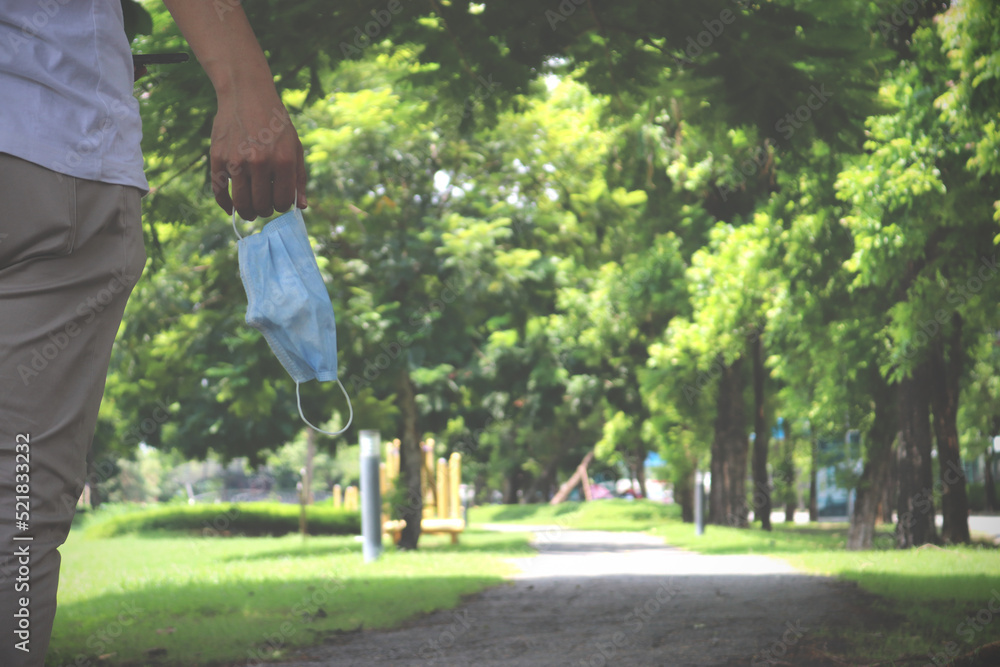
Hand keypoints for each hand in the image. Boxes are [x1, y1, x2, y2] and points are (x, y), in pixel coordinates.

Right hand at [210, 94, 307, 220]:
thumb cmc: (276, 124)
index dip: (281, 206)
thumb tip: (301, 206)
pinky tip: (231, 208)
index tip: (279, 202)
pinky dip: (226, 205)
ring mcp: (237, 161)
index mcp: (283, 161)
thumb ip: (298, 178)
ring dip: (247, 212)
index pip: (282, 201)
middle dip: (265, 211)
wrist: (247, 95)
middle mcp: (260, 162)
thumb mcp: (295, 147)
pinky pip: (220, 191)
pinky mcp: (218, 158)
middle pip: (262, 205)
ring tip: (250, 211)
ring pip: (241, 203)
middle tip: (264, 208)